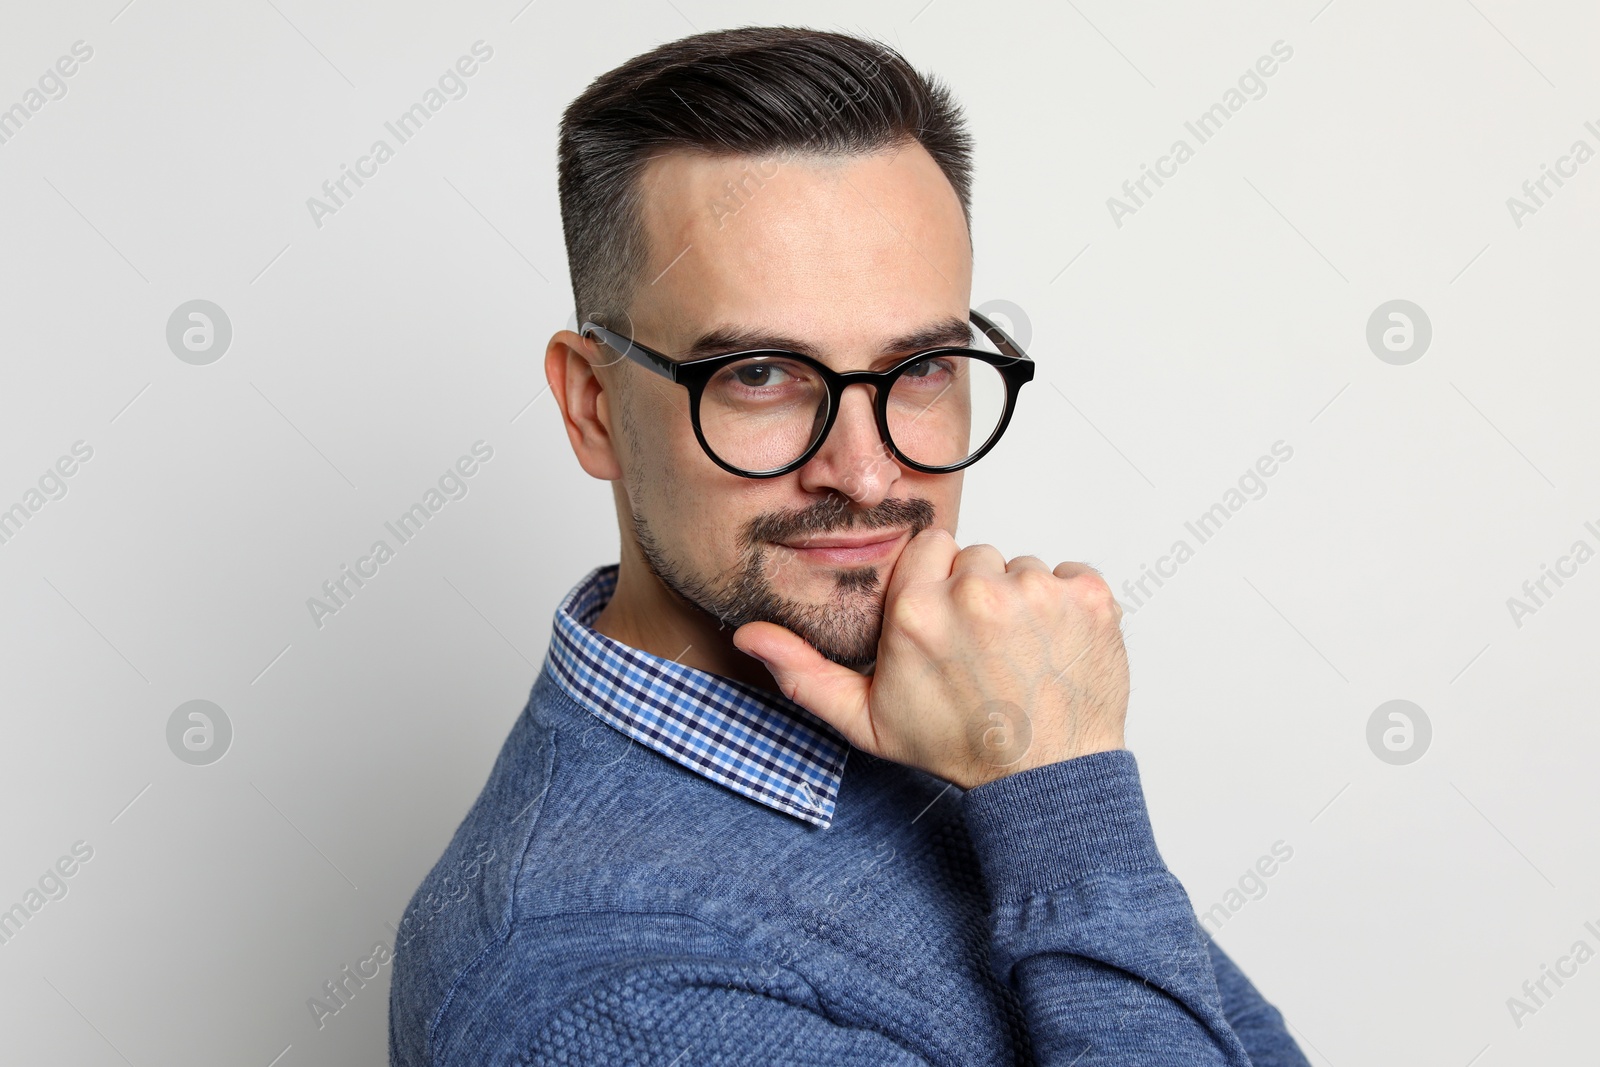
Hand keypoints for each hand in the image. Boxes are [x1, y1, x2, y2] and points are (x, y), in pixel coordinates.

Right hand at [732, 528, 1129, 788]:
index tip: (944, 624)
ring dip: (1022, 601)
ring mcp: (1037, 592)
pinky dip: (1067, 606)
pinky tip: (1053, 648)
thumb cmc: (959, 748)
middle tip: (982, 649)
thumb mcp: (866, 720)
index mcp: (917, 612)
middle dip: (977, 593)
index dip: (935, 585)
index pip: (929, 546)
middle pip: (975, 555)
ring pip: (1022, 567)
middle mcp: (976, 593)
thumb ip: (805, 673)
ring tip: (1019, 655)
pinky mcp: (1088, 597)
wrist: (1046, 779)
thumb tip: (750, 635)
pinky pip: (1071, 574)